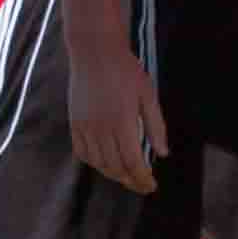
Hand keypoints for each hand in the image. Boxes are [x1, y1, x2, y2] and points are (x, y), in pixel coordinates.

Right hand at [67, 32, 163, 194]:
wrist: (95, 52)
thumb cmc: (126, 71)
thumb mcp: (148, 95)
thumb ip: (155, 126)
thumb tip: (162, 154)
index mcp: (123, 122)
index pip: (133, 162)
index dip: (142, 179)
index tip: (151, 186)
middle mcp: (101, 128)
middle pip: (115, 167)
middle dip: (131, 181)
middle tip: (142, 185)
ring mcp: (85, 127)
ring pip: (98, 163)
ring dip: (113, 175)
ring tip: (127, 176)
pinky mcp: (74, 123)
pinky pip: (82, 153)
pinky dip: (95, 163)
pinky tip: (106, 163)